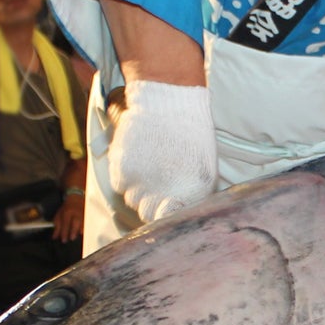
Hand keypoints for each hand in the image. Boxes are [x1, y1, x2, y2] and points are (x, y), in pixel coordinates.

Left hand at [53, 191, 84, 242]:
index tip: (63, 240)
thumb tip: (54, 236)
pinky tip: (83, 231)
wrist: (75, 198)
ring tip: (78, 235)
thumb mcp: (58, 215)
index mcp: (67, 212)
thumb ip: (57, 226)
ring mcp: (82, 213)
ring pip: (82, 222)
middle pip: (75, 222)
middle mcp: (75, 213)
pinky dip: (85, 227)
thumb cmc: (66, 208)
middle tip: (71, 238)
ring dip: (80, 230)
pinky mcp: (87, 214)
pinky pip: (86, 221)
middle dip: (73, 231)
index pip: (65, 224)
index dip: (64, 232)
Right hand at [108, 80, 216, 223]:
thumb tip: (183, 212)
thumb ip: (194, 194)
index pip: (173, 221)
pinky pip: (120, 185)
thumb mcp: (204, 167)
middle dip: (151, 205)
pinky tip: (137, 160)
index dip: (168, 217)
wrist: (169, 103)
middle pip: (149, 215)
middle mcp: (164, 194)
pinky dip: (125, 176)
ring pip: (133, 200)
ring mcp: (141, 184)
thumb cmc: (191, 134)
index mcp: (192, 194)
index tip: (167, 208)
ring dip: (138, 190)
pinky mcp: (123, 171)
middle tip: (156, 187)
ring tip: (148, 166)